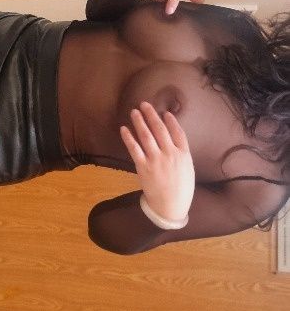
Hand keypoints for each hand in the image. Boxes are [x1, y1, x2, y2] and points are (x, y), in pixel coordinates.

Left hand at [120, 101, 194, 222]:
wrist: (170, 206)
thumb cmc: (181, 189)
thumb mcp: (188, 169)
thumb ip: (181, 153)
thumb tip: (173, 140)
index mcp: (184, 155)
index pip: (178, 133)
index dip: (171, 121)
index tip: (165, 112)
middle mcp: (170, 154)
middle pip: (160, 130)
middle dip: (152, 115)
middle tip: (144, 104)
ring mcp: (156, 160)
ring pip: (146, 136)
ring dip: (139, 122)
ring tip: (134, 111)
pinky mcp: (143, 167)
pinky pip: (134, 149)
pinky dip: (128, 137)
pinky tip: (124, 129)